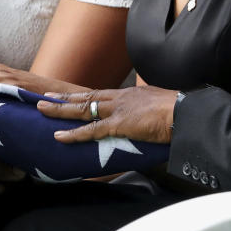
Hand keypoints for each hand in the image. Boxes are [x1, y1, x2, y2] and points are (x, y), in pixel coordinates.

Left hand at [37, 86, 177, 144]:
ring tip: (42, 108)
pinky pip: (91, 130)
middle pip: (86, 96)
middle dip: (65, 98)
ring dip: (60, 109)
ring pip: (82, 108)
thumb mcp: (162, 109)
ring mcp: (118, 110)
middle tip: (45, 97)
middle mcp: (121, 98)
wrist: (188, 113)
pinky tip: (59, 136)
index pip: (101, 95)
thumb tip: (150, 122)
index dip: (83, 97)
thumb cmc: (182, 114)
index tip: (70, 96)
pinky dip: (74, 133)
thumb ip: (151, 114)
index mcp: (131, 95)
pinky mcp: (119, 124)